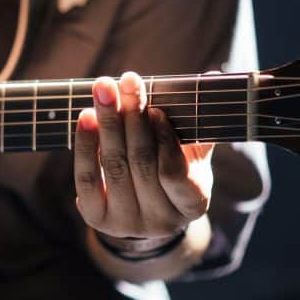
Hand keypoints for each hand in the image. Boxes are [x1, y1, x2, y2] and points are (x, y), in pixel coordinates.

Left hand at [73, 71, 213, 254]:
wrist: (143, 210)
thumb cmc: (173, 171)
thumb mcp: (192, 152)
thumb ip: (198, 121)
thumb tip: (213, 76)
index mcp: (192, 204)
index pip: (175, 173)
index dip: (164, 140)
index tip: (156, 110)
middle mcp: (160, 221)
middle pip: (141, 164)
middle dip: (132, 118)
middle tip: (127, 81)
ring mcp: (127, 223)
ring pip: (114, 167)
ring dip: (107, 123)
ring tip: (104, 90)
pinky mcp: (97, 219)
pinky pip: (87, 178)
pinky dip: (86, 145)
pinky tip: (86, 117)